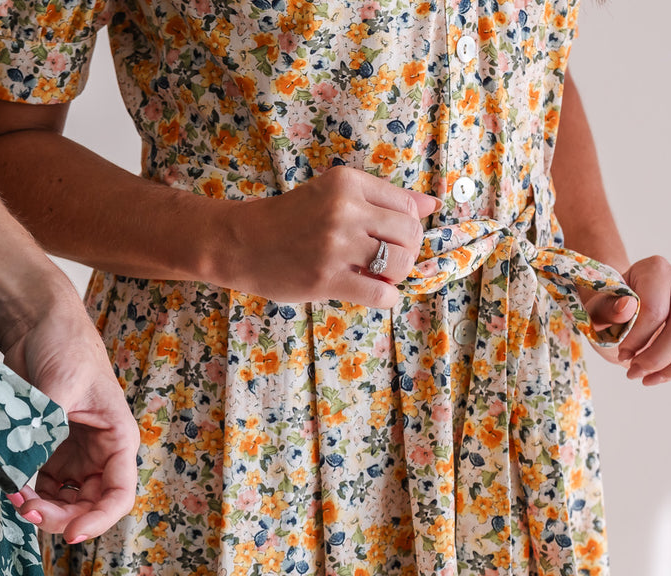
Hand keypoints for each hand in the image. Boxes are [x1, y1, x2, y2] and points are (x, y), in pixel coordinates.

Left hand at [0, 279, 138, 543]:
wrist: (33, 317)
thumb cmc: (63, 342)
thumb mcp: (60, 386)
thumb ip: (46, 429)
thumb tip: (23, 472)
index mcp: (117, 438)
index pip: (119, 494)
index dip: (98, 520)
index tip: (70, 535)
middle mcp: (97, 451)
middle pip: (87, 504)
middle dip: (58, 515)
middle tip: (25, 510)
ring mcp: (70, 450)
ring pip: (61, 498)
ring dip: (39, 506)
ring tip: (12, 496)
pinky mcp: (44, 445)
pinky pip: (38, 482)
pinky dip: (24, 489)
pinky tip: (7, 483)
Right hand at [209, 166, 439, 307]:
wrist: (238, 243)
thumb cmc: (287, 221)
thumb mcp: (332, 194)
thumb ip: (380, 198)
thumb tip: (431, 204)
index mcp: (347, 183)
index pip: (406, 205)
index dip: (409, 226)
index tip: (392, 238)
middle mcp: (345, 210)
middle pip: (409, 233)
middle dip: (408, 251)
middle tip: (389, 260)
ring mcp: (336, 246)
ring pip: (400, 262)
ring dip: (398, 274)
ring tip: (380, 276)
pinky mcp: (327, 279)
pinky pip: (380, 293)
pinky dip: (387, 298)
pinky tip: (376, 294)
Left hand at [585, 255, 670, 382]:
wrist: (621, 314)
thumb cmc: (609, 311)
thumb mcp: (596, 310)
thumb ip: (604, 308)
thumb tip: (627, 307)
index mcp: (655, 270)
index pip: (656, 311)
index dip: (637, 340)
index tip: (621, 352)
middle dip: (657, 358)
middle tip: (634, 372)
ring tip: (650, 378)